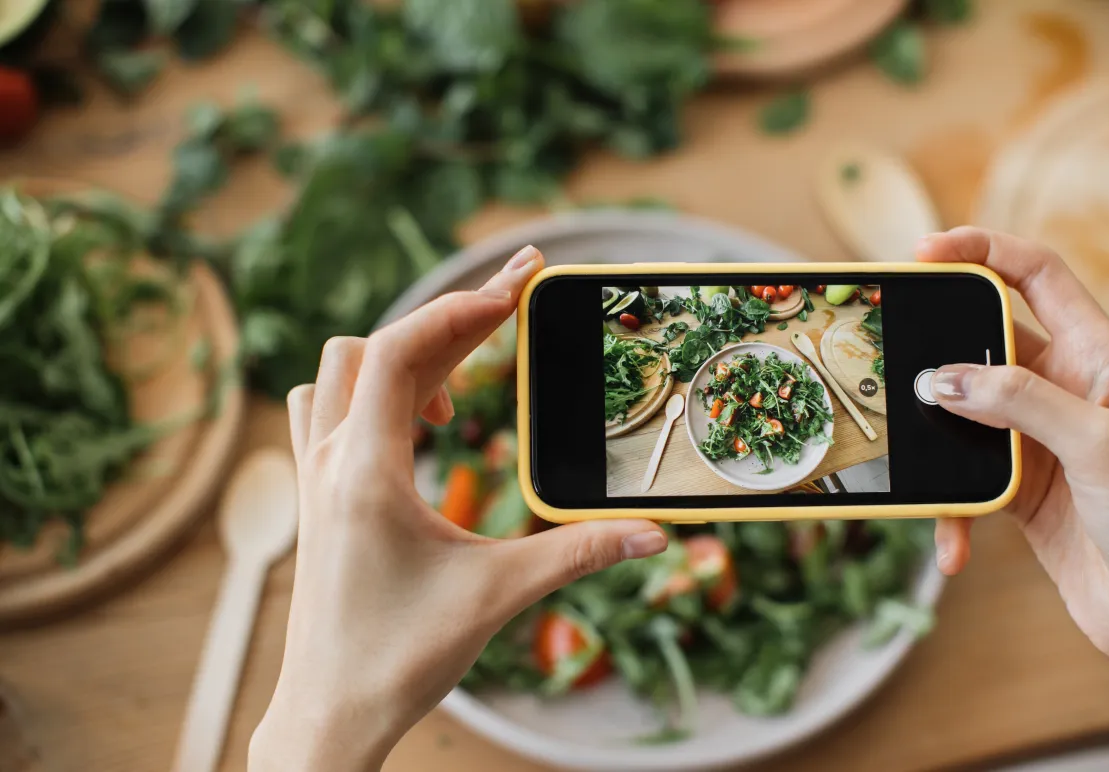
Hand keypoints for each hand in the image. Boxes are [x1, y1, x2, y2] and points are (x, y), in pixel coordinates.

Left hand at [249, 246, 667, 771]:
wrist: (329, 713)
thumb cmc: (398, 658)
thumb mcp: (498, 596)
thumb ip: (577, 554)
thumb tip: (651, 535)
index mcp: (365, 472)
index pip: (399, 351)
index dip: (460, 308)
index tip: (517, 287)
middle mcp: (329, 462)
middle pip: (377, 349)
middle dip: (449, 319)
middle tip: (514, 303)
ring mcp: (314, 477)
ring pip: (340, 372)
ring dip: (400, 357)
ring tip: (459, 390)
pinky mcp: (315, 496)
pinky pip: (327, 409)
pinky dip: (371, 392)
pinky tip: (418, 425)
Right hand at [922, 228, 1108, 769]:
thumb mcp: (1099, 447)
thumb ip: (1018, 401)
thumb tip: (940, 378)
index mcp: (1098, 357)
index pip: (1037, 276)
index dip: (984, 251)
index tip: (927, 252)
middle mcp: (1063, 390)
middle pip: (984, 341)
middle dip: (937, 348)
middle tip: (890, 351)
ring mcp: (1037, 440)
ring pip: (962, 414)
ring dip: (936, 442)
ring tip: (914, 462)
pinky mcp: (1017, 489)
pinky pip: (963, 482)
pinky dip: (951, 512)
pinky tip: (955, 547)